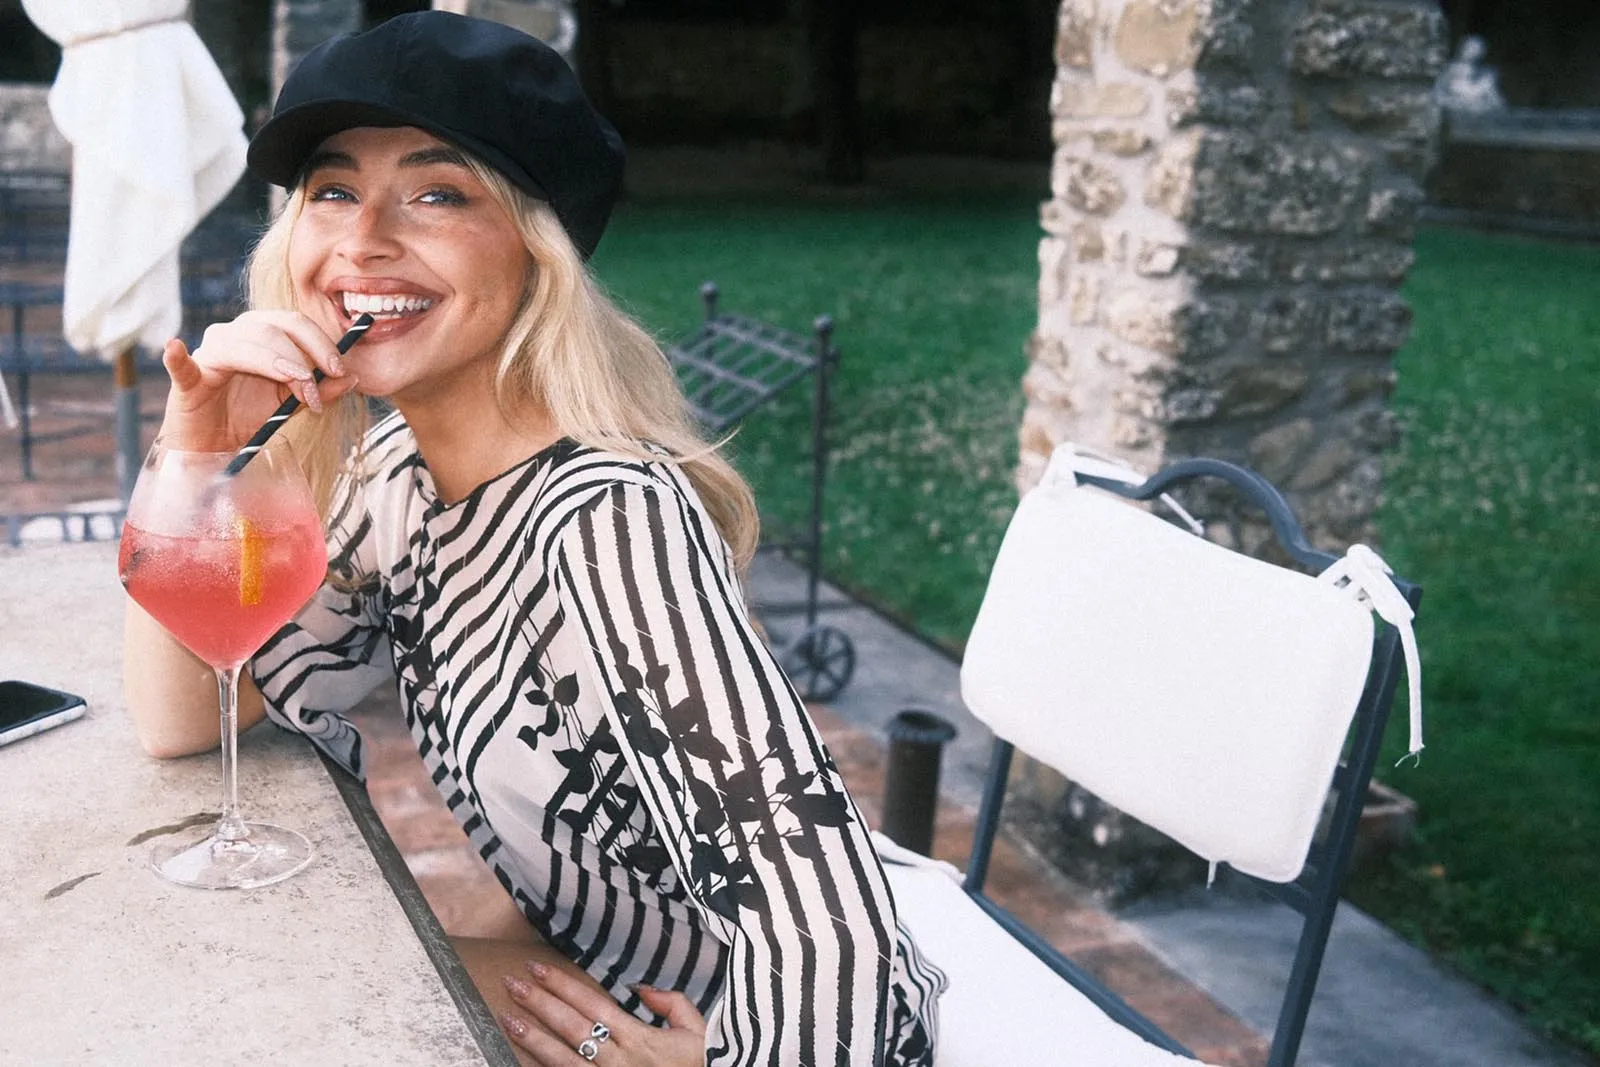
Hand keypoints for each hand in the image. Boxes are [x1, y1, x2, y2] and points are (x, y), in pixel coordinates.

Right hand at [158, 310, 358, 450]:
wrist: (216, 445)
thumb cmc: (250, 416)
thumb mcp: (292, 404)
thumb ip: (321, 390)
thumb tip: (353, 377)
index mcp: (262, 335)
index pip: (294, 323)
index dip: (320, 343)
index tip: (341, 370)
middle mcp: (234, 335)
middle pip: (272, 328)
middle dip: (303, 356)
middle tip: (319, 385)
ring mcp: (208, 353)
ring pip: (243, 343)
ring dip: (277, 365)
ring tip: (298, 391)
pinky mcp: (187, 379)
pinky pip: (181, 365)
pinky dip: (177, 356)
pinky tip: (175, 347)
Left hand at [500, 963, 706, 1066]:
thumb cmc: (704, 1064)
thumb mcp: (697, 1029)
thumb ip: (671, 1003)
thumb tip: (641, 987)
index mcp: (640, 1038)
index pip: (593, 1005)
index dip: (564, 986)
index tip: (539, 968)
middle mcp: (620, 1061)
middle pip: (571, 1028)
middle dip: (539, 1004)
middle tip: (512, 983)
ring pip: (563, 1060)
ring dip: (532, 1039)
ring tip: (507, 1019)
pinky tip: (524, 1058)